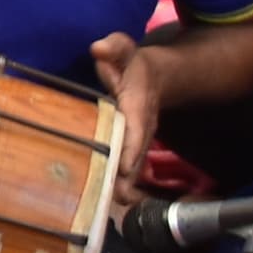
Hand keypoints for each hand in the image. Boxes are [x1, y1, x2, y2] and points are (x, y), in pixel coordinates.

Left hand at [91, 34, 162, 202]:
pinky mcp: (132, 146)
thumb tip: (98, 48)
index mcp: (136, 104)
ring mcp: (138, 138)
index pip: (135, 127)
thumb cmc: (131, 64)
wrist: (154, 77)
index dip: (130, 146)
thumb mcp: (123, 49)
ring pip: (133, 164)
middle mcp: (140, 126)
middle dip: (128, 175)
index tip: (124, 165)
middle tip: (119, 197)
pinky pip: (128, 166)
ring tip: (117, 204)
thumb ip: (113, 47)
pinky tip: (113, 200)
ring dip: (126, 184)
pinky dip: (122, 183)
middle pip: (135, 153)